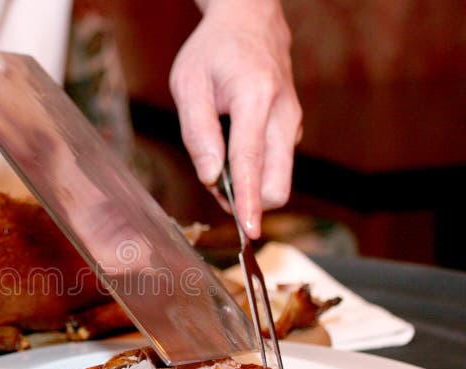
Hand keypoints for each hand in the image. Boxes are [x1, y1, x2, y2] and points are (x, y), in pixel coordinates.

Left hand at [169, 0, 301, 238]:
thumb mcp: (190, 85)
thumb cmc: (214, 52)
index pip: (252, 162)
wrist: (250, 23)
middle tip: (214, 180)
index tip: (249, 230)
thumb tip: (211, 178)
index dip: (248, 201)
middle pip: (277, 183)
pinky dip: (252, 169)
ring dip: (246, 184)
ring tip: (218, 152)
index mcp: (256, 99)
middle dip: (248, 199)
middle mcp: (284, 115)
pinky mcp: (291, 131)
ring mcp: (292, 124)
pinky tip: (232, 145)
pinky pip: (273, 166)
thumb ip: (198, 134)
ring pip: (276, 179)